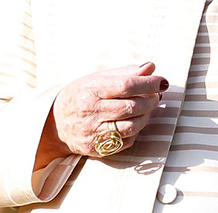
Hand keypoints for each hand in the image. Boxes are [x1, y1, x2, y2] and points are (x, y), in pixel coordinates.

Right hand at [36, 62, 167, 166]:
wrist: (55, 123)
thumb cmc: (81, 95)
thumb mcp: (98, 78)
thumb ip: (126, 72)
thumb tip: (151, 67)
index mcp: (91, 90)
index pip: (127, 85)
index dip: (149, 83)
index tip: (161, 81)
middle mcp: (91, 112)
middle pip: (132, 106)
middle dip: (151, 99)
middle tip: (156, 94)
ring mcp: (93, 133)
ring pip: (132, 126)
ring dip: (147, 116)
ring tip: (147, 107)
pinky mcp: (97, 149)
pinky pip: (126, 141)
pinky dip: (136, 130)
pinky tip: (134, 121)